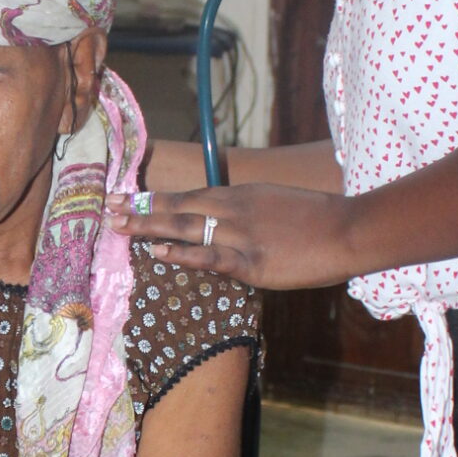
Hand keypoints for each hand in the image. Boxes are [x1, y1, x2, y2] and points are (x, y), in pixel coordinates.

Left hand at [104, 183, 353, 289]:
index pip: (191, 194)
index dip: (157, 197)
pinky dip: (184, 252)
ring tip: (118, 225)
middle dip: (141, 206)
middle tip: (107, 205)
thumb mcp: (278, 205)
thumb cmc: (321, 220)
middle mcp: (236, 209)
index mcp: (242, 194)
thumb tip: (228, 225)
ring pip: (187, 226)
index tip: (128, 195)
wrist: (350, 229)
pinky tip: (160, 251)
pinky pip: (212, 256)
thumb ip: (250, 213)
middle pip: (179, 205)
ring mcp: (243, 235)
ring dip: (150, 225)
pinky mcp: (254, 262)